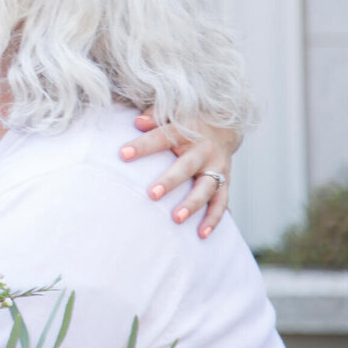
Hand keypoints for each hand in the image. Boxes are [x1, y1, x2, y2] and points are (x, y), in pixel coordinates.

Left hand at [120, 109, 242, 238]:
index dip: (142, 146)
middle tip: (151, 194)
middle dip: (169, 181)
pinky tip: (201, 234)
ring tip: (176, 219)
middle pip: (185, 167)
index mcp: (186, 131)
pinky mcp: (225, 182)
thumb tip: (137, 122)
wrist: (224, 128)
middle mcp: (203, 150)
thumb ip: (154, 116)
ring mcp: (216, 168)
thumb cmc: (187, 122)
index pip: (161, 137)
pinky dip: (213, 219)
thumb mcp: (173, 113)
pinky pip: (221, 202)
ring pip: (206, 188)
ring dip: (192, 204)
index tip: (122, 155)